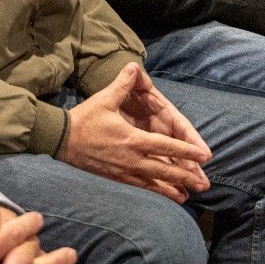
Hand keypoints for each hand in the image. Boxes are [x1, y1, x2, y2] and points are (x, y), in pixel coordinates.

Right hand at [59, 64, 211, 201]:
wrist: (60, 140)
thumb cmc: (84, 120)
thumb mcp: (104, 99)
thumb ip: (122, 84)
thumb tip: (134, 65)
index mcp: (132, 140)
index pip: (166, 146)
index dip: (186, 151)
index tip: (204, 156)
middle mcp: (131, 159)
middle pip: (164, 170)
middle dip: (185, 177)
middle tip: (203, 184)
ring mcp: (123, 171)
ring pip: (153, 183)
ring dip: (171, 190)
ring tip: (187, 197)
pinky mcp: (116, 177)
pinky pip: (139, 187)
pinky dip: (153, 191)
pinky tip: (161, 196)